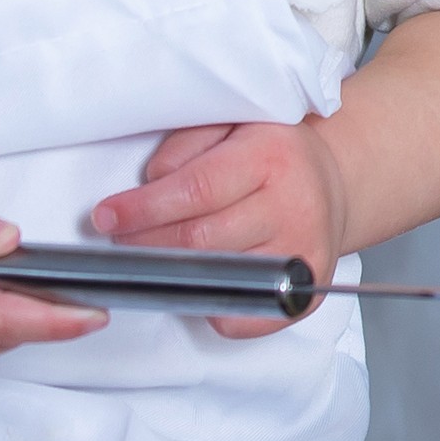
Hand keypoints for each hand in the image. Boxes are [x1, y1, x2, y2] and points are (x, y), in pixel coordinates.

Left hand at [88, 120, 349, 337]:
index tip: (106, 216)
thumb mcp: (231, 124)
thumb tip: (151, 184)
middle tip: (118, 238)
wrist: (332, 184)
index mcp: (272, 156)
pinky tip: (198, 281)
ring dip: (172, 272)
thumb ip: (185, 145)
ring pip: (217, 277)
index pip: (196, 190)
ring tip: (151, 256)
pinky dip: (210, 305)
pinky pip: (242, 316)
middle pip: (200, 239)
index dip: (144, 208)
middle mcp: (294, 206)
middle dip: (146, 242)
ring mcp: (302, 254)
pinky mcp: (305, 294)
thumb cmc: (273, 154)